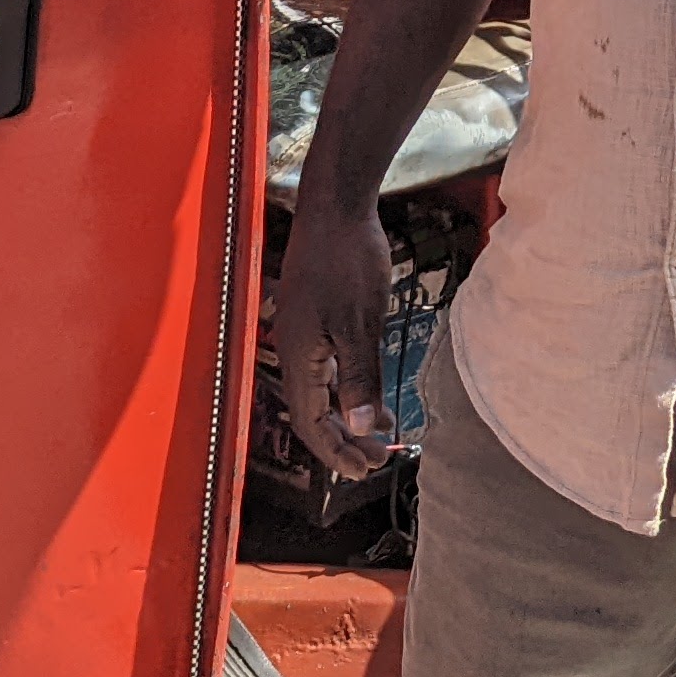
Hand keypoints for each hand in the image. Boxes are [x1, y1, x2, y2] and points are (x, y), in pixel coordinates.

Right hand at [271, 194, 399, 477]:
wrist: (336, 207)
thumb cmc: (347, 260)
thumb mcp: (360, 322)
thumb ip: (358, 376)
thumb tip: (356, 428)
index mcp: (301, 356)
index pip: (310, 423)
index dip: (335, 452)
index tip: (364, 469)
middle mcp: (295, 350)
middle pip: (312, 413)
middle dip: (342, 441)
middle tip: (377, 458)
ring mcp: (303, 333)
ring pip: (321, 391)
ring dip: (347, 416)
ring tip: (380, 434)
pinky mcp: (315, 317)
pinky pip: (328, 367)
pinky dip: (349, 387)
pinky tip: (372, 391)